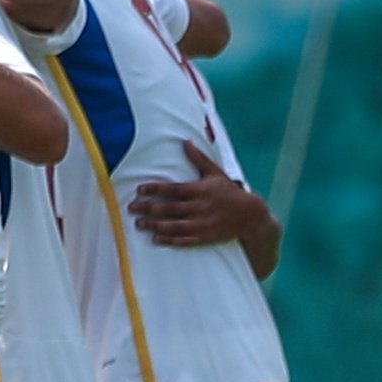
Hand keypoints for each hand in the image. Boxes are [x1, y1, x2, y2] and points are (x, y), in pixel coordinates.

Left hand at [132, 141, 272, 251]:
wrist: (250, 215)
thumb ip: (199, 158)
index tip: (140, 190)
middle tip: (131, 208)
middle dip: (149, 208)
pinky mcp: (205, 237)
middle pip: (170, 208)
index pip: (173, 189)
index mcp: (200, 190)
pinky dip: (170, 240)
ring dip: (155, 225)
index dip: (155, 189)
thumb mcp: (215, 173)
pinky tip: (156, 238)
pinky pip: (185, 240)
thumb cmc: (229, 192)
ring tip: (139, 224)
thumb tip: (185, 142)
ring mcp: (202, 224)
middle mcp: (200, 208)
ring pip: (175, 225)